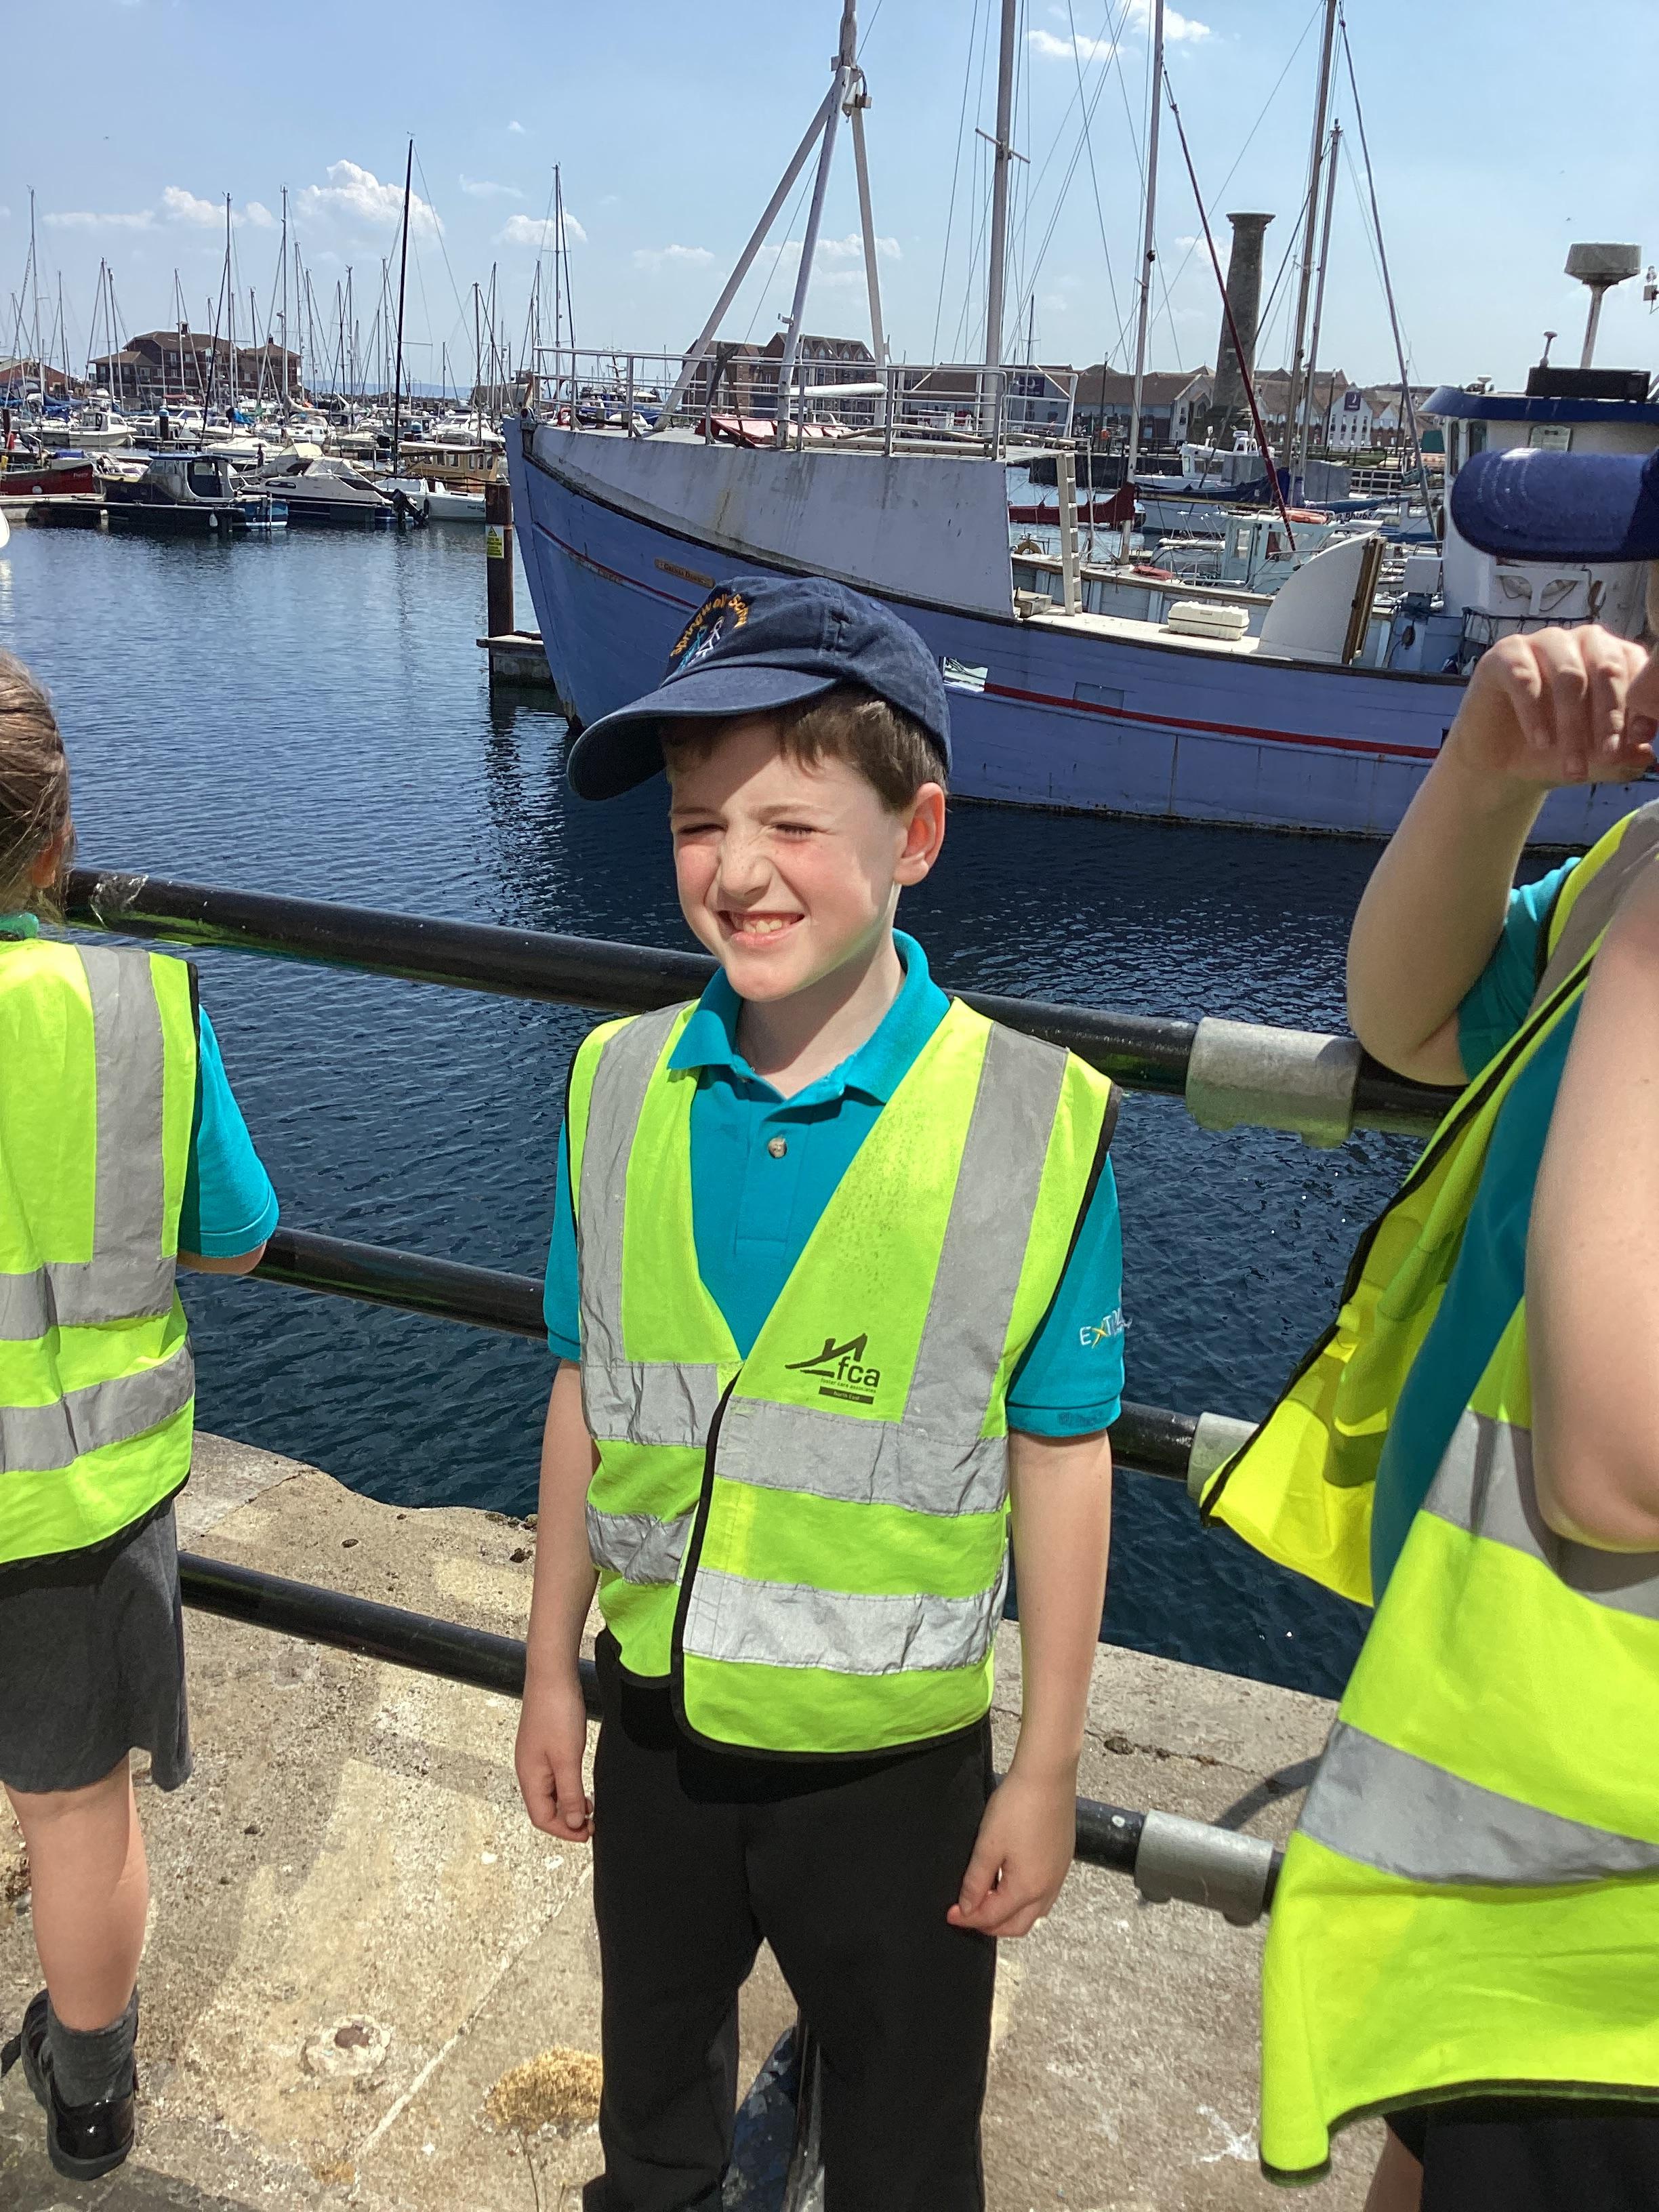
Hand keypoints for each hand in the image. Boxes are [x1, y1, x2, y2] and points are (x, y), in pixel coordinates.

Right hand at [514, 1668, 593, 1842]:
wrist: (552, 1674)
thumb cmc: (556, 1711)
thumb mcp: (567, 1758)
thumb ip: (570, 1793)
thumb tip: (572, 1823)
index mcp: (529, 1776)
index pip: (542, 1818)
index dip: (564, 1831)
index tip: (587, 1834)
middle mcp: (529, 1769)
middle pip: (544, 1808)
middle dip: (567, 1820)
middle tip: (591, 1824)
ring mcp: (535, 1756)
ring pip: (550, 1792)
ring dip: (569, 1804)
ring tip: (590, 1807)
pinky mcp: (545, 1744)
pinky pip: (554, 1776)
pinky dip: (568, 1786)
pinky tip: (581, 1784)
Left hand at [947, 1765, 1076, 1937]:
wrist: (1047, 1776)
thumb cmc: (1019, 1806)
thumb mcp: (987, 1845)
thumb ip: (976, 1881)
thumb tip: (967, 1908)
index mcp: (1027, 1888)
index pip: (993, 1917)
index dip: (968, 1918)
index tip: (951, 1914)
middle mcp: (1048, 1888)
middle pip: (1017, 1926)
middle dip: (990, 1925)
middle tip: (968, 1913)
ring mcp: (1059, 1876)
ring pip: (1033, 1913)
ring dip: (1009, 1915)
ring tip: (987, 1899)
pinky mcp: (1063, 1861)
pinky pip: (1044, 1895)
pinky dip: (1025, 1900)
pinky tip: (1010, 1883)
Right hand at [1444, 627, 1657, 789]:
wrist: (1499, 764)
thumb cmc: (1553, 752)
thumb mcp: (1593, 760)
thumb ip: (1621, 757)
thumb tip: (1645, 755)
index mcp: (1612, 655)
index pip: (1635, 668)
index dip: (1638, 706)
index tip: (1638, 742)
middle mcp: (1581, 641)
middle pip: (1606, 669)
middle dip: (1609, 718)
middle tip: (1607, 756)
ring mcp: (1542, 643)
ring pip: (1569, 676)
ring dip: (1573, 724)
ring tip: (1572, 764)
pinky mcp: (1504, 655)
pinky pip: (1524, 677)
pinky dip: (1535, 714)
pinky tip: (1541, 743)